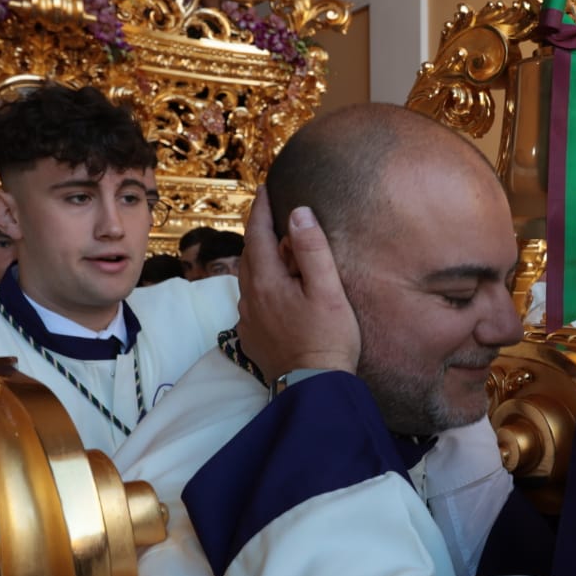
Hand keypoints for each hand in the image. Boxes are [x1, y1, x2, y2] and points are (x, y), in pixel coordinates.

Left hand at [234, 186, 359, 381]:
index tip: (265, 187)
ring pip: (250, 277)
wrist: (314, 388)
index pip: (257, 233)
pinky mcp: (251, 336)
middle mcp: (249, 297)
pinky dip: (263, 286)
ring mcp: (247, 318)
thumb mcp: (327, 290)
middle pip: (250, 253)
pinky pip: (252, 300)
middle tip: (277, 216)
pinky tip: (280, 292)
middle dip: (261, 232)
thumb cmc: (327, 339)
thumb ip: (312, 250)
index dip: (261, 207)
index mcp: (266, 281)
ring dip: (263, 260)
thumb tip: (298, 213)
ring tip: (283, 254)